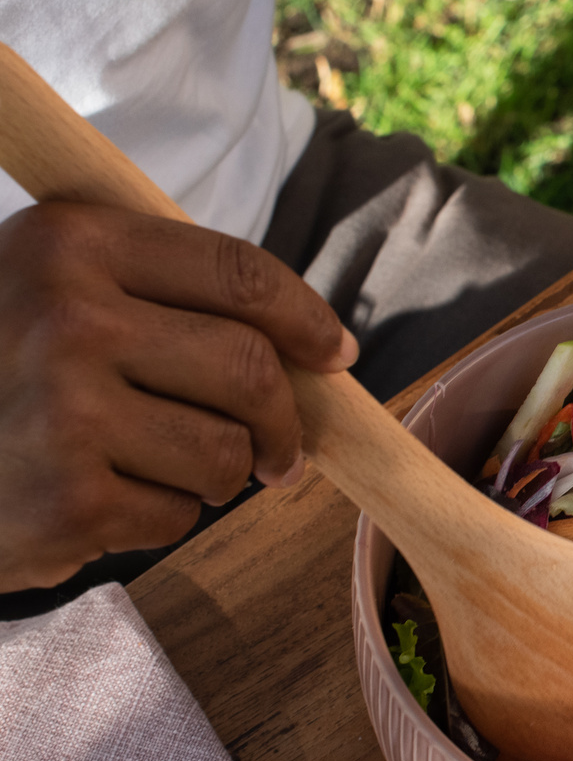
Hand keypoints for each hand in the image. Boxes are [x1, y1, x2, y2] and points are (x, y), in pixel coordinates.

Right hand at [0, 202, 357, 591]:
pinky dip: (156, 517)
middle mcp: (68, 318)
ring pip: (224, 453)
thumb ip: (159, 293)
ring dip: (211, 474)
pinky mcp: (68, 501)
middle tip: (279, 452)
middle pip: (250, 369)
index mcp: (71, 242)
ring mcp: (65, 412)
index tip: (334, 353)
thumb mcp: (51, 288)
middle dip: (282, 421)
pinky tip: (97, 498)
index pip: (238, 273)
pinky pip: (177, 516)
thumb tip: (311, 345)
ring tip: (153, 467)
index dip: (306, 319)